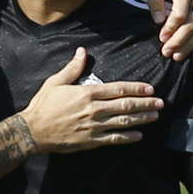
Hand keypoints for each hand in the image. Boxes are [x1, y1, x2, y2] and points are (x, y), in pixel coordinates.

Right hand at [22, 47, 162, 152]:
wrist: (32, 131)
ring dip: (141, 118)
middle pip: (125, 105)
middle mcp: (93, 110)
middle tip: (160, 102)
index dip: (136, 88)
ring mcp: (93, 126)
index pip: (117, 89)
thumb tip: (82, 52)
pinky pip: (113, 139)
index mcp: (87, 93)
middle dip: (145, 103)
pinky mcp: (90, 141)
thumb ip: (72, 68)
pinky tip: (139, 135)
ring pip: (123, 121)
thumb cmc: (43, 105)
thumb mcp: (55, 82)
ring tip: (155, 116)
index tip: (149, 88)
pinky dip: (128, 137)